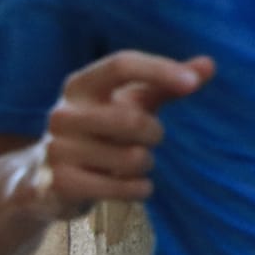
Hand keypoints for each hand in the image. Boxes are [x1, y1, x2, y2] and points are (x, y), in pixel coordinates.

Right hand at [25, 52, 214, 218]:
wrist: (45, 177)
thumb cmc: (99, 132)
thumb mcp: (127, 103)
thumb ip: (164, 85)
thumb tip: (209, 65)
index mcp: (80, 86)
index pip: (121, 65)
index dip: (160, 70)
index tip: (193, 84)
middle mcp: (62, 114)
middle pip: (132, 118)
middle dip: (154, 134)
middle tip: (151, 141)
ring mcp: (57, 150)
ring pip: (130, 158)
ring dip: (145, 164)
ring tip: (134, 165)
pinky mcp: (58, 183)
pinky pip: (119, 188)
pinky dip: (137, 190)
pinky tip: (134, 187)